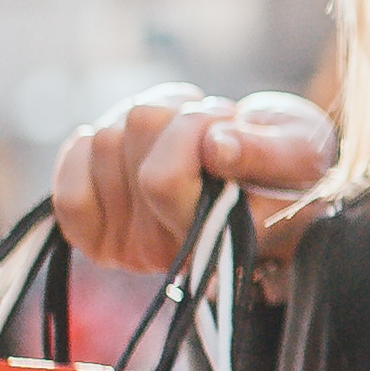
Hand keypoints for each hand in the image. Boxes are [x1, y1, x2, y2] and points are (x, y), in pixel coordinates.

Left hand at [50, 85, 337, 275]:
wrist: (265, 196)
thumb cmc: (287, 171)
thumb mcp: (304, 149)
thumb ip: (271, 150)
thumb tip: (217, 148)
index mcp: (217, 243)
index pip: (161, 179)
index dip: (193, 128)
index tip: (227, 124)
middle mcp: (165, 255)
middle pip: (129, 138)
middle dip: (172, 115)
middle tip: (209, 127)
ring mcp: (125, 250)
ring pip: (102, 141)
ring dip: (145, 124)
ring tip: (183, 138)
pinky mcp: (94, 236)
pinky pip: (65, 181)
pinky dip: (90, 149)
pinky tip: (130, 149)